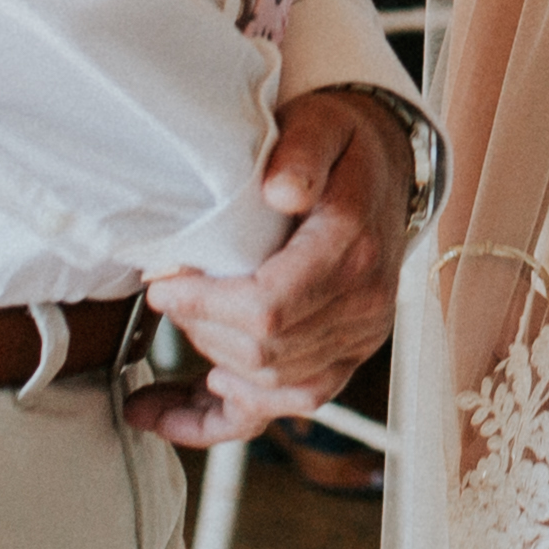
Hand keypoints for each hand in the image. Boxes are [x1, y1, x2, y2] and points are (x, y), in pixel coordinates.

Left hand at [133, 86, 417, 446]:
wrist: (384, 170)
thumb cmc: (340, 147)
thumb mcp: (321, 126)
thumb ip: (301, 153)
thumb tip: (281, 191)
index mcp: (353, 253)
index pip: (271, 308)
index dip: (206, 305)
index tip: (163, 283)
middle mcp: (363, 309)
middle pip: (264, 353)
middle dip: (200, 328)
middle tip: (167, 291)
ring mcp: (355, 343)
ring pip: (270, 387)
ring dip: (209, 364)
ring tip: (172, 328)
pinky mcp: (339, 362)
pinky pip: (278, 411)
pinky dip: (216, 422)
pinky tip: (165, 414)